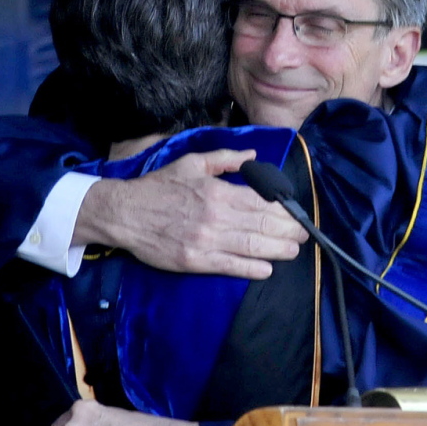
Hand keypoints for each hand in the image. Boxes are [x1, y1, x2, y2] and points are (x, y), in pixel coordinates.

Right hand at [74, 149, 307, 279]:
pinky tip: (266, 269)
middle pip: (262, 226)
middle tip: (302, 236)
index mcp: (217, 192)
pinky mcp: (195, 260)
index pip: (262, 203)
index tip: (296, 215)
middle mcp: (216, 217)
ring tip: (292, 251)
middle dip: (288, 232)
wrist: (124, 213)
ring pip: (252, 247)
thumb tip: (253, 156)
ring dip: (277, 250)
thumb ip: (224, 159)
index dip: (284, 211)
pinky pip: (230, 266)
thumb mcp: (190, 163)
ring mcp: (206, 241)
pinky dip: (252, 269)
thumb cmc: (158, 187)